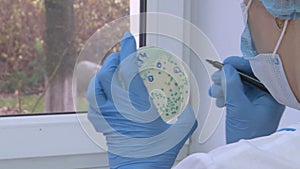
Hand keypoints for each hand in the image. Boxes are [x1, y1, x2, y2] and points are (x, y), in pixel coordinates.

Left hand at [86, 32, 196, 168]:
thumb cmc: (156, 155)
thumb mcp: (179, 134)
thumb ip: (188, 116)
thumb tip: (189, 107)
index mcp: (139, 106)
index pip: (130, 71)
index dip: (128, 51)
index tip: (129, 39)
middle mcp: (120, 108)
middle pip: (108, 74)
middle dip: (114, 58)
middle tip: (121, 53)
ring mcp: (108, 115)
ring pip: (97, 86)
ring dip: (103, 71)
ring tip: (110, 66)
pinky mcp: (102, 124)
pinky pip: (93, 102)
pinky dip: (96, 90)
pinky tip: (100, 90)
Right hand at [209, 56, 284, 143]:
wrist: (242, 150)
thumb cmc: (248, 134)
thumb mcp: (238, 107)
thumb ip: (232, 86)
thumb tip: (226, 69)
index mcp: (270, 94)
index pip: (256, 71)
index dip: (240, 64)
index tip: (225, 63)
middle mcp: (264, 95)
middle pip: (244, 76)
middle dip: (227, 77)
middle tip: (216, 78)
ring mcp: (254, 100)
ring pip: (237, 84)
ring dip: (223, 86)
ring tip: (215, 92)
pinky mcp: (245, 104)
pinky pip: (234, 92)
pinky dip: (224, 93)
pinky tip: (219, 99)